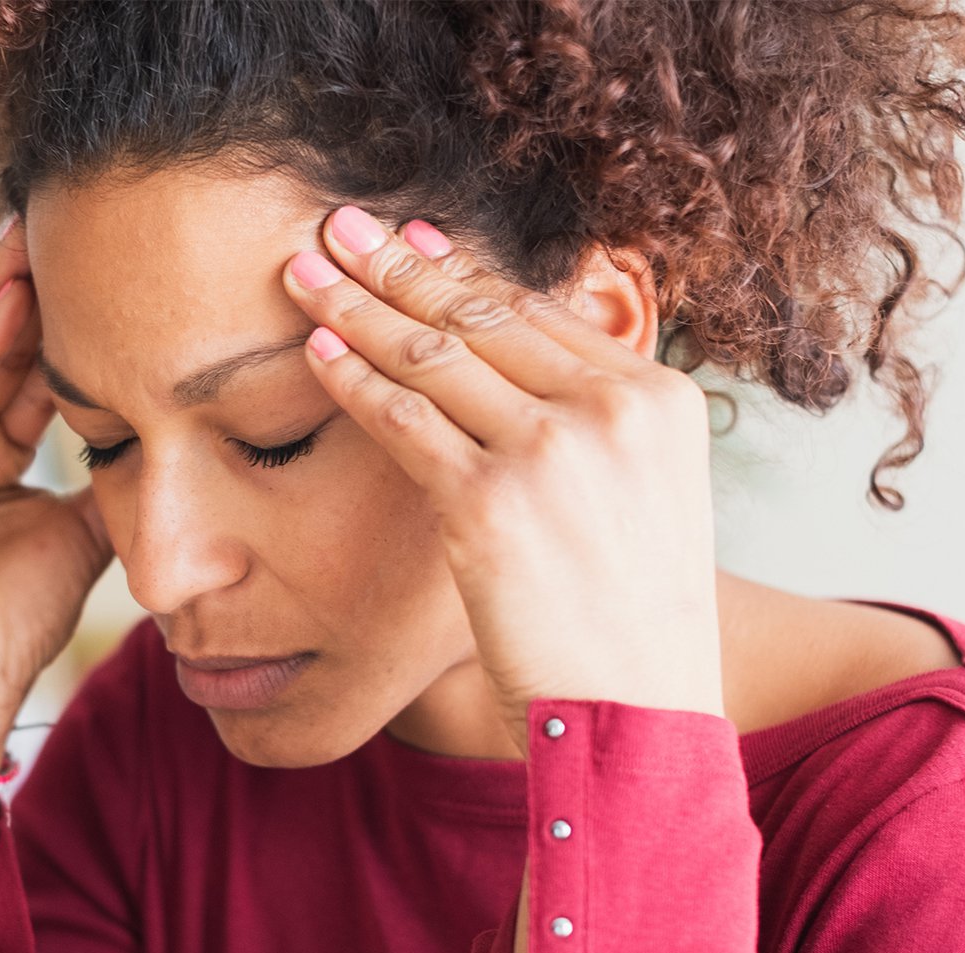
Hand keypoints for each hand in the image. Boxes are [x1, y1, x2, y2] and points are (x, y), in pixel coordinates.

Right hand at [0, 219, 114, 755]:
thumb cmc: (12, 622)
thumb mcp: (82, 529)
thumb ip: (107, 476)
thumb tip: (163, 432)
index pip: (13, 362)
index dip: (56, 314)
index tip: (107, 264)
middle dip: (17, 280)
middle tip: (66, 219)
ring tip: (32, 240)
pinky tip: (6, 306)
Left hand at [279, 205, 726, 758]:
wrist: (637, 715)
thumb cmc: (633, 624)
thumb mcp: (648, 504)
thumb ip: (601, 432)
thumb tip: (531, 380)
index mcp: (660, 399)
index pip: (540, 312)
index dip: (463, 269)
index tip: (411, 237)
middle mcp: (611, 408)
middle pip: (481, 314)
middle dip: (397, 264)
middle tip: (338, 225)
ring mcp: (551, 450)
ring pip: (433, 354)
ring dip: (357, 305)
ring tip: (304, 271)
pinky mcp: (490, 501)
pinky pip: (402, 418)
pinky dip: (351, 379)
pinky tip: (315, 351)